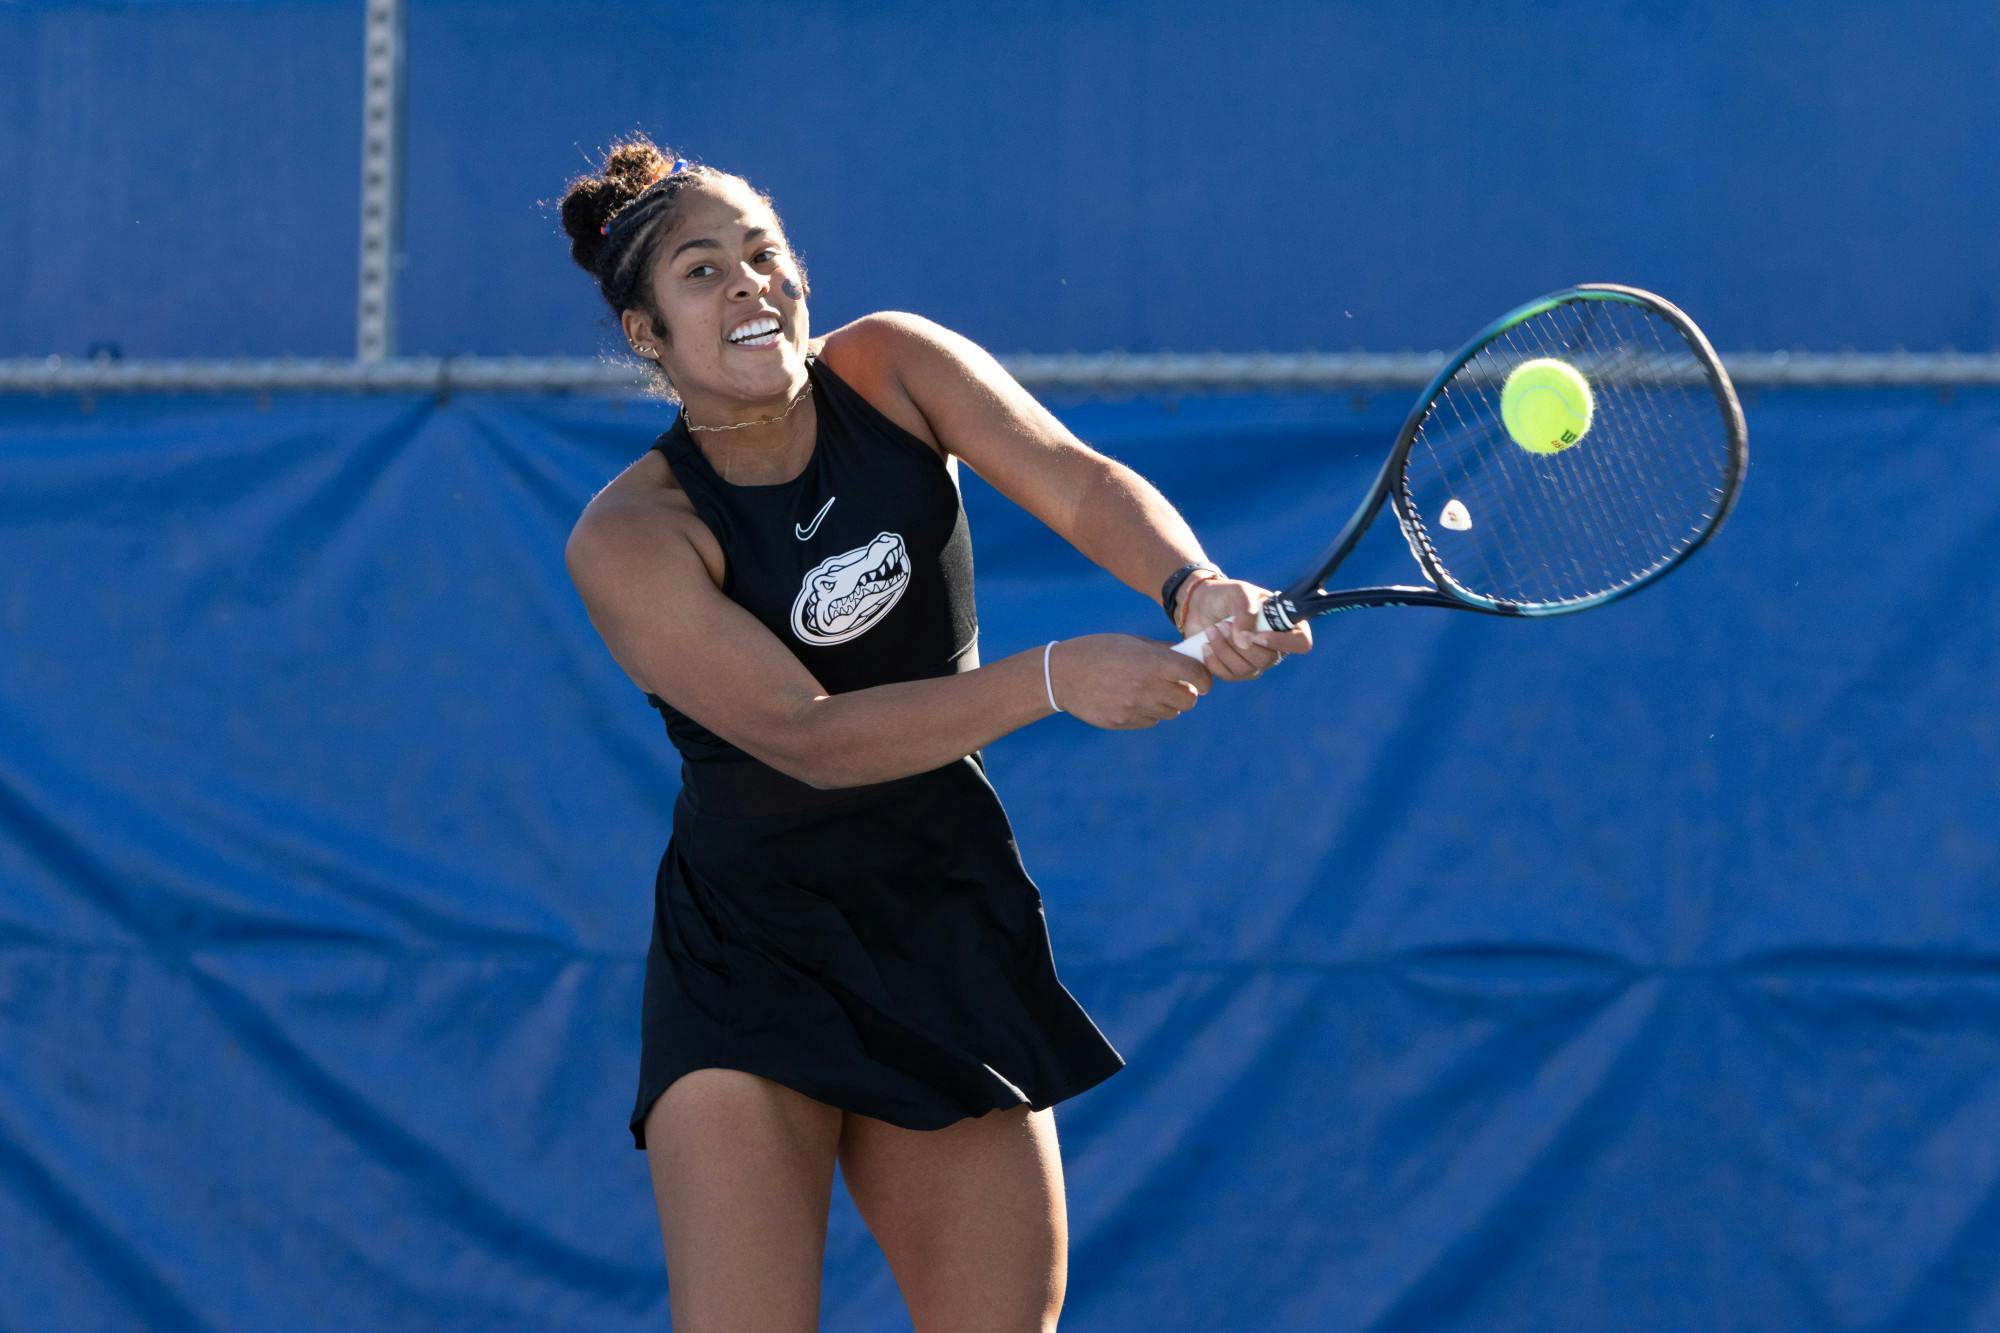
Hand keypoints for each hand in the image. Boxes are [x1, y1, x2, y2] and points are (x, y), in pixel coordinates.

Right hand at [1047, 634, 1211, 729]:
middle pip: (1189, 700)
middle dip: (1188, 693)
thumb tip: (1188, 656)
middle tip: (1177, 685)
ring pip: (1170, 712)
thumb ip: (1161, 651)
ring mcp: (1135, 708)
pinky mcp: (1124, 722)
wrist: (1061, 675)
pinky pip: (1150, 720)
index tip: (1201, 678)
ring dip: (1167, 703)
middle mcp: (1147, 687)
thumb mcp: (1131, 642)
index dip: (1204, 678)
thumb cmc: (1098, 651)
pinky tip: (1131, 699)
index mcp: (1151, 662)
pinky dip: (1148, 712)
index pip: (1196, 675)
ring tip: (1149, 690)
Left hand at [1178, 576, 1313, 681]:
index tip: (1258, 635)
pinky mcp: (1236, 671)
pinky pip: (1230, 676)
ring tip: (1212, 629)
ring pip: (1246, 669)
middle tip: (1222, 625)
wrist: (1201, 605)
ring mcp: (1256, 662)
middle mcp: (1275, 647)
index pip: (1301, 642)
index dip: (1283, 643)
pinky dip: (1214, 661)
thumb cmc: (1227, 595)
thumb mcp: (1239, 592)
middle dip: (1240, 643)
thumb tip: (1245, 641)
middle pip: (1267, 659)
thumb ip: (1246, 610)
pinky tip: (1206, 645)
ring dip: (1224, 649)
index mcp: (1285, 624)